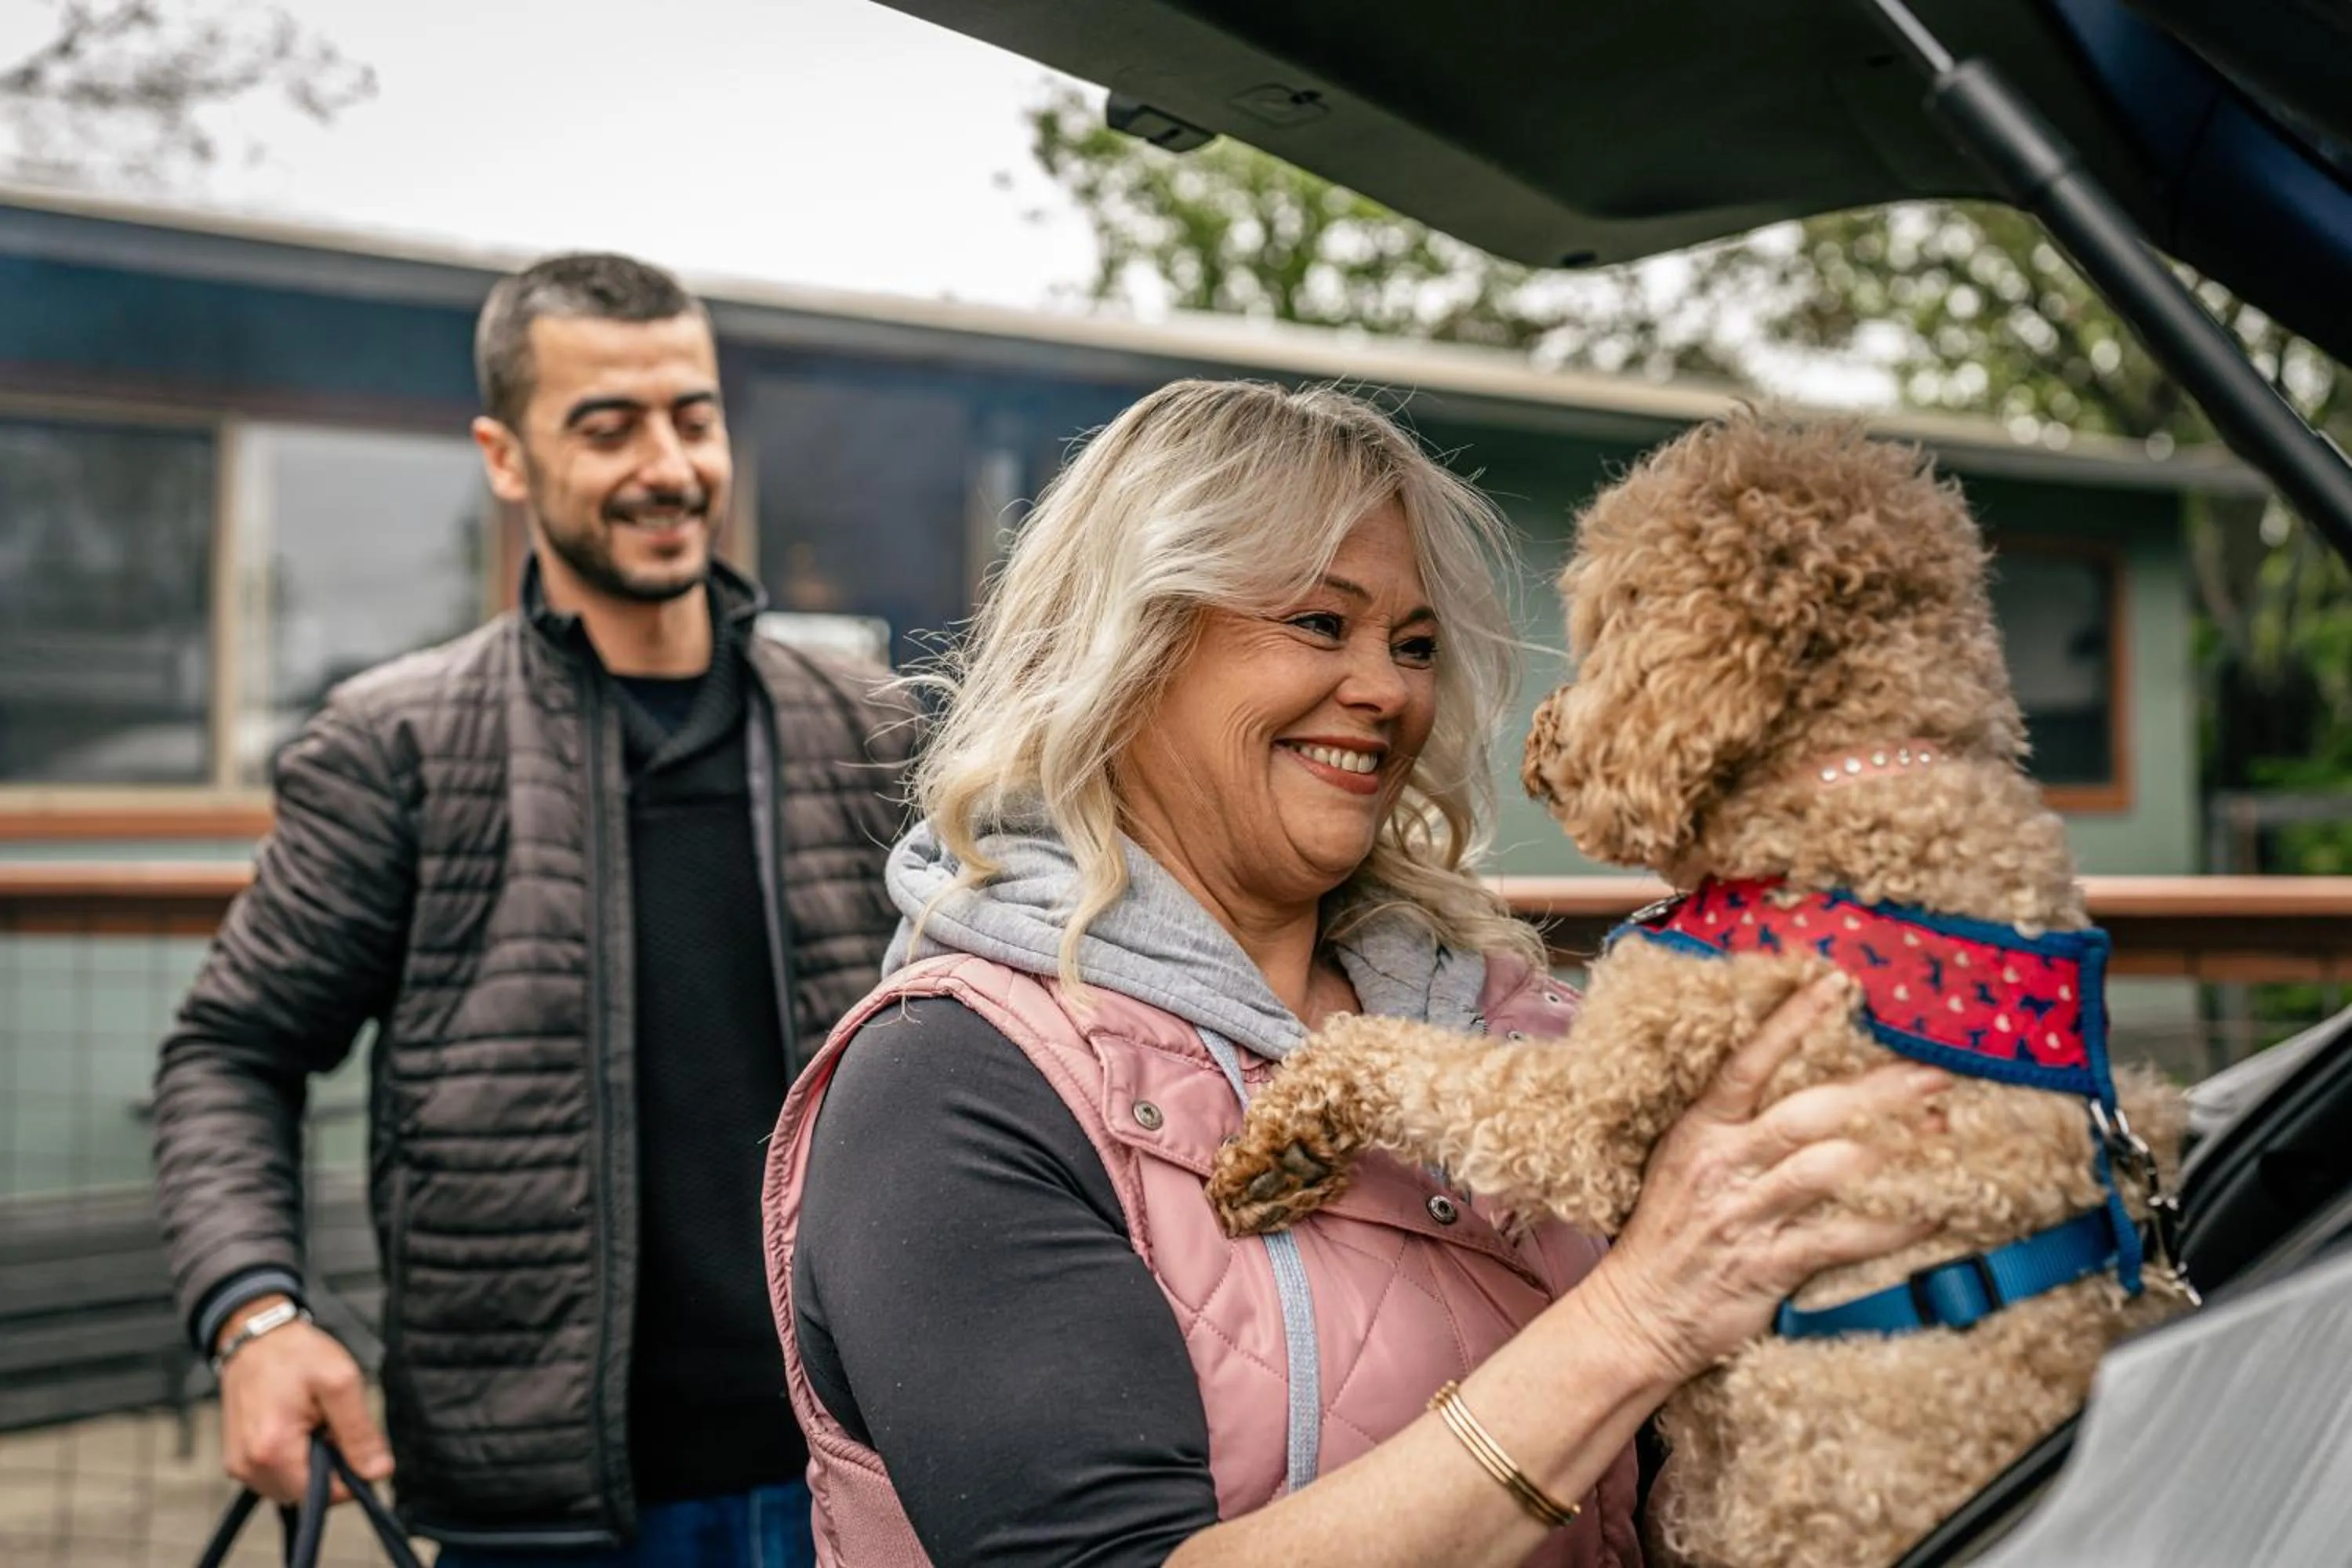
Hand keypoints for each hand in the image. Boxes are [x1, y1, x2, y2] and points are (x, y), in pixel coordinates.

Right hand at [216, 1295, 392, 1504]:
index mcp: (273, 1451)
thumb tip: (378, 1473)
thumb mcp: (341, 1383)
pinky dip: (293, 1458)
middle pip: (308, 1494)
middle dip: (329, 1465)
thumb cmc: (296, 1354)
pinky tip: (296, 1427)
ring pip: (293, 1487)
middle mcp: (248, 1467)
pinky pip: (277, 1476)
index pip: (325, 1495)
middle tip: (328, 1422)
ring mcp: (239, 1466)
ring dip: (311, 1462)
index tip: (348, 1436)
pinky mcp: (238, 1460)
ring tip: (311, 1420)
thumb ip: (360, 1433)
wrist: (255, 1336)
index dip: (349, 1472)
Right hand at [1576, 975, 1948, 1388]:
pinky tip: (1931, 1210)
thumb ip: (1737, 1130)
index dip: (1793, 1021)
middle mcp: (1722, 1164)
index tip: (1838, 984)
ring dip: (1892, 1150)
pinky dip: (1893, 1224)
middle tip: (1935, 1072)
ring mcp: (1744, 1214)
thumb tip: (1810, 1097)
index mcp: (1699, 1130)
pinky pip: (1842, 1237)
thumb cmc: (1668, 1236)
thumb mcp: (1687, 1165)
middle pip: (1809, 1113)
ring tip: (1942, 1133)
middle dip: (1878, 1090)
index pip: (1748, 1062)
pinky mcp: (1767, 1264)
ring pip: (1829, 1169)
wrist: (1636, 1313)